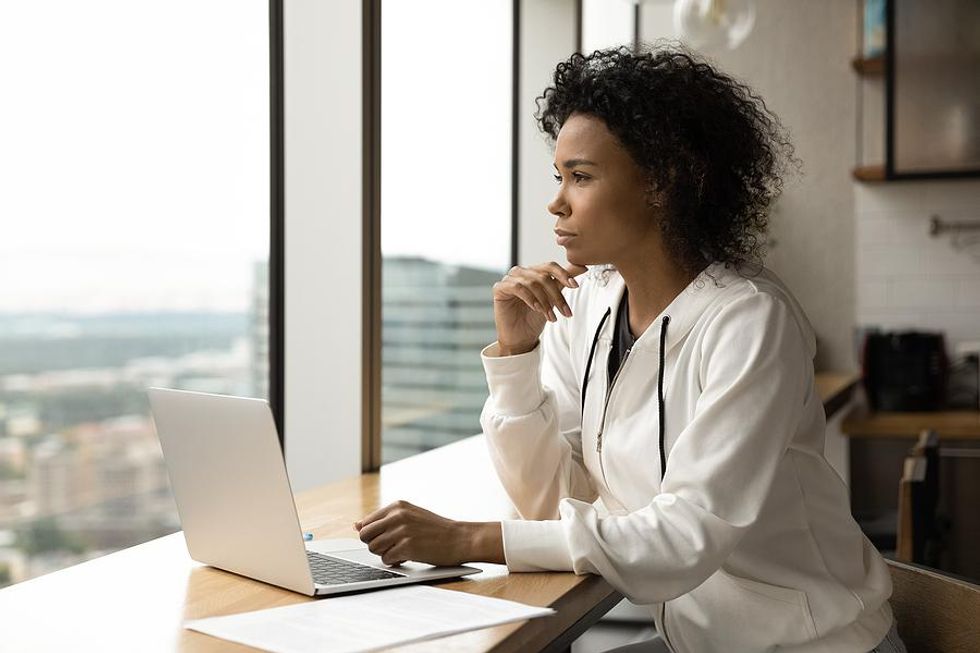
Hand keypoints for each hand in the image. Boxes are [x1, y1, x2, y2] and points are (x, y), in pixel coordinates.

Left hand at [354, 500, 502, 566]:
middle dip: (375, 545)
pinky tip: (408, 557)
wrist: (460, 538)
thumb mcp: (410, 516)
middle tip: (392, 546)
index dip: (372, 536)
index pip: (366, 523)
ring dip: (385, 554)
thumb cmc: (436, 530)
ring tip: (402, 550)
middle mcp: (398, 516)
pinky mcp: (407, 547)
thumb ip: (384, 519)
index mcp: (397, 506)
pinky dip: (395, 561)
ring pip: (373, 548)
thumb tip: (356, 525)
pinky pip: (386, 559)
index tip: (385, 539)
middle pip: (365, 536)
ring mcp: (402, 531)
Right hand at [492, 261, 588, 354]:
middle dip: (556, 295)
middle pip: (543, 276)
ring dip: (545, 301)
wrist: (521, 338)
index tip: (575, 286)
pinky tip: (536, 309)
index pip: (550, 266)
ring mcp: (509, 279)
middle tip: (565, 312)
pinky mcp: (499, 288)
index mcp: (534, 272)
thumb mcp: (553, 299)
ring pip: (532, 282)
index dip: (564, 274)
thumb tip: (582, 267)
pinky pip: (517, 287)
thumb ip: (564, 281)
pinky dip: (530, 298)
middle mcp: (521, 273)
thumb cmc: (535, 318)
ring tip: (551, 316)